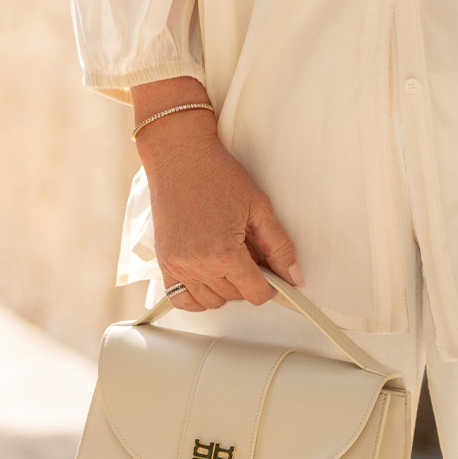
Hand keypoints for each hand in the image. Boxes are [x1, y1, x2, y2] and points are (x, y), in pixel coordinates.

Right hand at [132, 79, 301, 311]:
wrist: (180, 157)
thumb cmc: (217, 175)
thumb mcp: (259, 207)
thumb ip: (279, 246)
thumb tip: (294, 276)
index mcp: (224, 252)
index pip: (255, 294)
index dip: (270, 287)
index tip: (272, 276)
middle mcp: (198, 264)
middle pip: (235, 297)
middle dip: (248, 281)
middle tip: (250, 254)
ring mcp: (178, 266)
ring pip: (211, 301)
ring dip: (225, 288)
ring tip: (228, 259)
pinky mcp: (164, 262)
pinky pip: (182, 299)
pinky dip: (197, 295)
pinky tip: (208, 275)